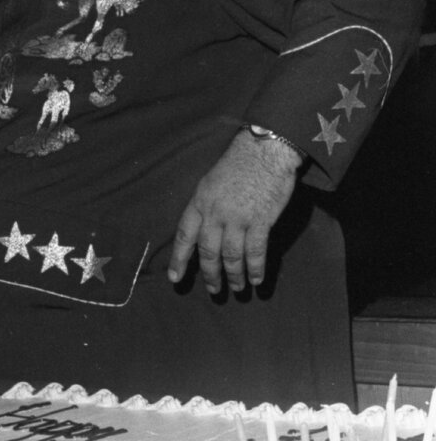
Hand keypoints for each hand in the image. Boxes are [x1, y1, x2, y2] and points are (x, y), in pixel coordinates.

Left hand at [167, 130, 301, 293]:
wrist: (265, 150)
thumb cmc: (238, 164)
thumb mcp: (210, 182)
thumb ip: (205, 206)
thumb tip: (203, 232)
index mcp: (199, 202)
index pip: (184, 236)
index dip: (179, 259)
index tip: (175, 278)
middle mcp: (215, 213)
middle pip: (208, 251)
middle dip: (210, 274)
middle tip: (214, 290)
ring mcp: (238, 218)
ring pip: (231, 256)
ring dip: (234, 275)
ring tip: (237, 288)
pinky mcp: (260, 221)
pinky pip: (256, 251)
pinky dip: (255, 268)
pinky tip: (256, 278)